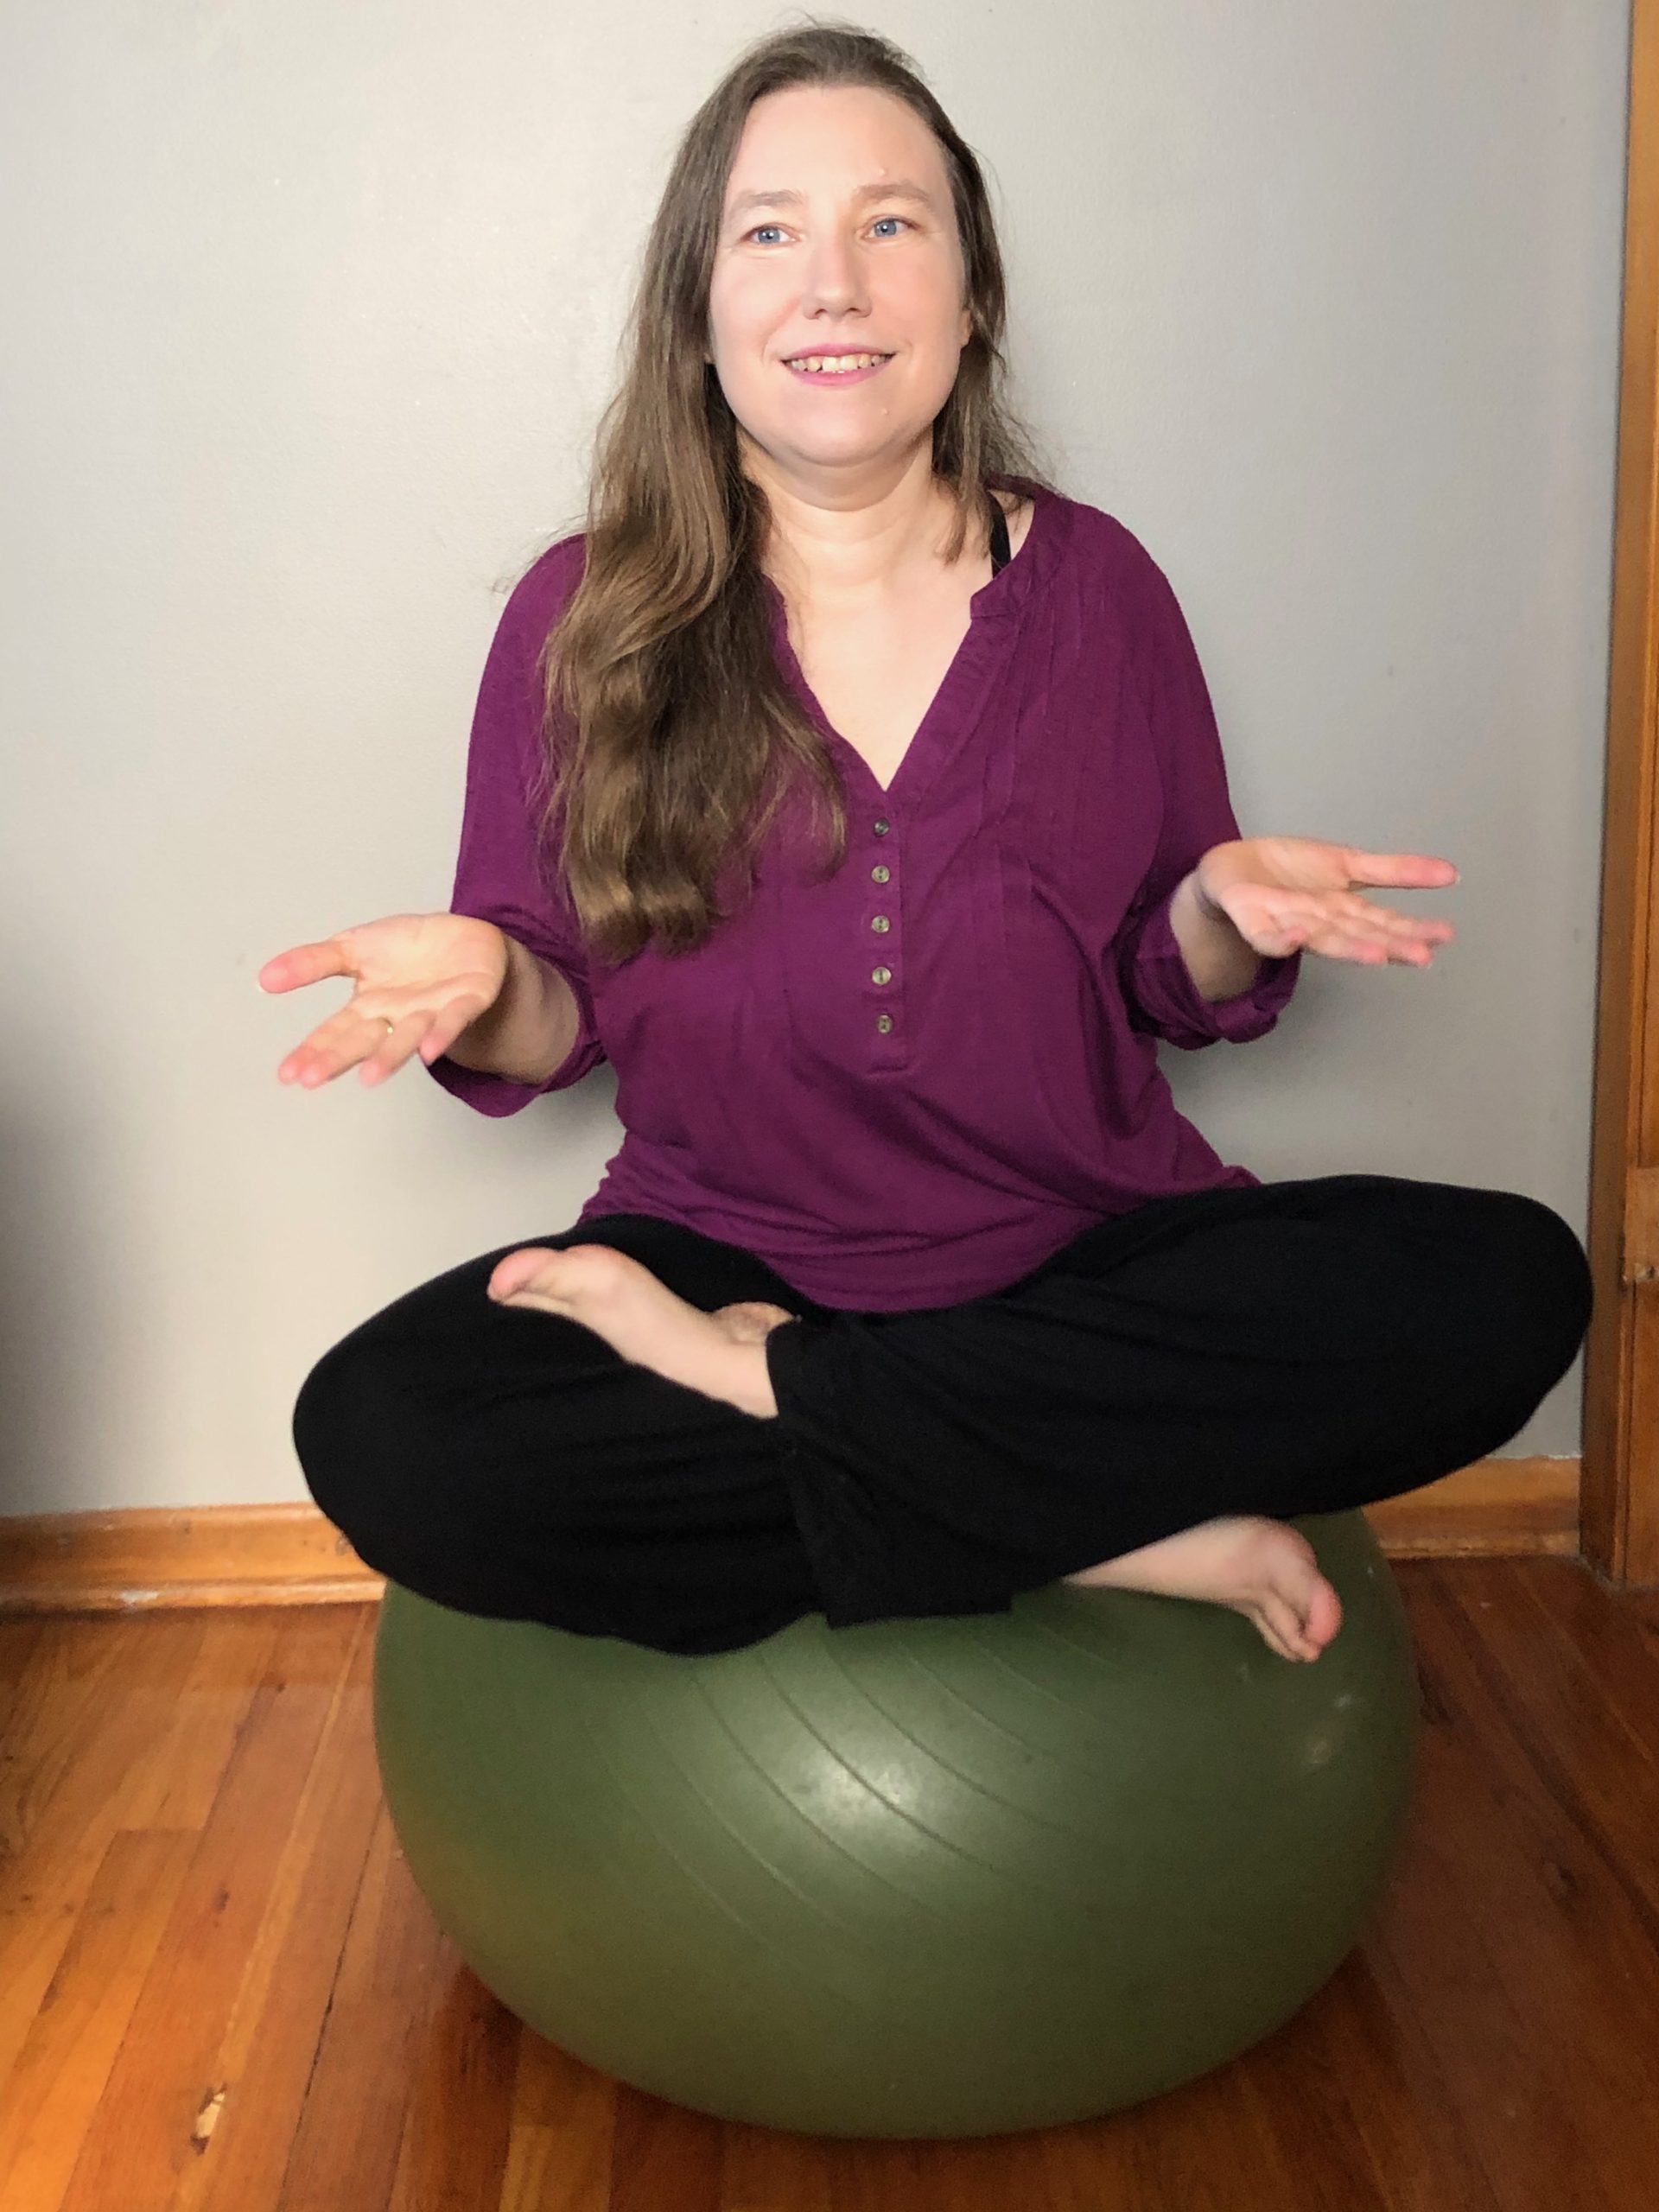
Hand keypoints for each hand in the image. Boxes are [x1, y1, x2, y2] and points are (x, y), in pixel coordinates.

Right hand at [259, 912, 510, 1087]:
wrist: (464, 936)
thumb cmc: (407, 949)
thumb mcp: (352, 948)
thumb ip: (312, 963)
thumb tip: (264, 977)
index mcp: (369, 1009)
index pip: (334, 1033)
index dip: (312, 1051)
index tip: (288, 1074)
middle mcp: (398, 1018)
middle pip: (365, 1040)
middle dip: (339, 1059)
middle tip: (312, 1078)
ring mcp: (432, 1013)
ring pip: (408, 1037)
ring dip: (390, 1056)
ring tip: (369, 1076)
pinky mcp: (468, 1000)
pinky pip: (454, 1019)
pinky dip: (442, 1033)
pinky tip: (430, 1050)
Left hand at [1192, 838, 1458, 966]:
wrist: (1233, 868)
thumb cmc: (1291, 873)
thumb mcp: (1349, 864)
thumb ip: (1395, 870)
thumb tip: (1451, 872)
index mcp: (1344, 911)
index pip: (1384, 922)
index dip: (1412, 929)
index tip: (1443, 936)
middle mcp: (1321, 923)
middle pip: (1358, 935)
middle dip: (1388, 946)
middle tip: (1421, 956)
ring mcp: (1287, 923)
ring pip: (1321, 939)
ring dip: (1347, 947)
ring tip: (1374, 954)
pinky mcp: (1253, 920)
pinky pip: (1267, 936)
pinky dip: (1281, 939)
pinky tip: (1297, 937)